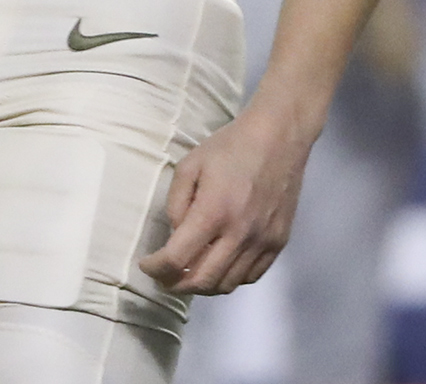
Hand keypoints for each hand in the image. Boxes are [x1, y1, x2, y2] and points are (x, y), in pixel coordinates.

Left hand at [138, 104, 314, 294]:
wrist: (278, 139)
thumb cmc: (229, 148)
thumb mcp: (190, 166)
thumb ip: (176, 204)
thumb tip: (175, 236)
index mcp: (213, 212)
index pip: (178, 258)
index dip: (157, 268)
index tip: (146, 265)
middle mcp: (240, 234)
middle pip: (203, 280)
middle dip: (176, 285)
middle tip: (163, 279)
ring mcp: (263, 242)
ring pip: (229, 284)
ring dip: (203, 286)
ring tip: (187, 277)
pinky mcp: (279, 242)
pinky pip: (252, 276)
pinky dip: (231, 280)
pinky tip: (218, 268)